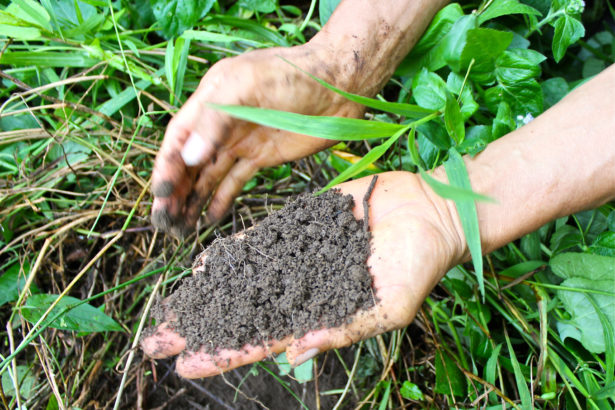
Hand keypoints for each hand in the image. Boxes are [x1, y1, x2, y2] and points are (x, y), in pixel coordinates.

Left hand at [141, 171, 465, 377]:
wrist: (427, 212)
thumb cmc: (417, 265)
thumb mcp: (387, 307)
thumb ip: (342, 329)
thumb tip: (294, 357)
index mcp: (317, 316)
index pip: (261, 342)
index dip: (224, 354)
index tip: (185, 364)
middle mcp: (300, 291)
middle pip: (241, 315)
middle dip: (201, 329)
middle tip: (155, 342)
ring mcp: (296, 258)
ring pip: (242, 281)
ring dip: (207, 295)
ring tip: (169, 309)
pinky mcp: (299, 227)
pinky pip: (259, 242)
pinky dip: (232, 254)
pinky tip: (203, 266)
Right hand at [151, 44, 363, 235]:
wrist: (337, 85)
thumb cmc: (292, 74)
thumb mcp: (247, 86)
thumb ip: (215, 121)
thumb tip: (187, 158)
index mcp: (210, 100)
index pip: (178, 138)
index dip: (167, 166)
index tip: (160, 194)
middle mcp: (220, 124)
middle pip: (189, 162)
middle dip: (176, 191)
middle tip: (165, 222)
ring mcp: (241, 142)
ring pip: (209, 175)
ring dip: (194, 200)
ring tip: (181, 228)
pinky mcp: (262, 157)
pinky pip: (235, 181)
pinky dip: (222, 200)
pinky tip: (210, 219)